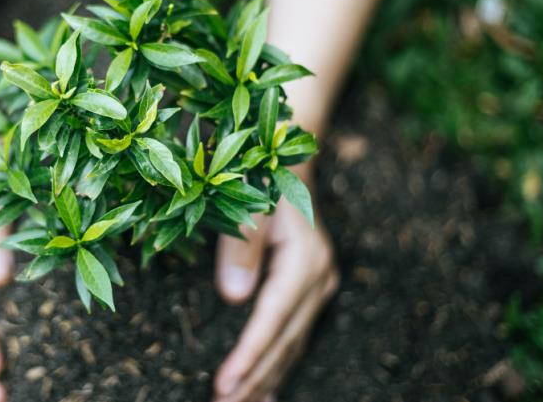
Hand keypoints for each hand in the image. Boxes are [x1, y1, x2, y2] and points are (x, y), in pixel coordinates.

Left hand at [212, 162, 338, 401]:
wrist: (288, 163)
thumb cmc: (262, 180)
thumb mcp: (247, 206)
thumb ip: (240, 249)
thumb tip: (233, 297)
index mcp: (304, 262)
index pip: (271, 321)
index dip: (247, 356)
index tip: (223, 385)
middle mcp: (318, 279)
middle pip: (284, 341)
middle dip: (254, 378)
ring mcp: (320, 285)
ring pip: (292, 344)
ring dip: (266, 377)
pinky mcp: (313, 289)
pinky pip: (295, 336)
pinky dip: (279, 364)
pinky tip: (267, 389)